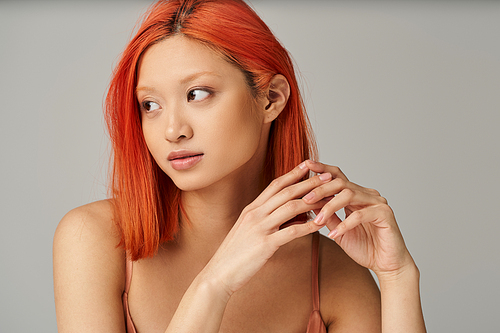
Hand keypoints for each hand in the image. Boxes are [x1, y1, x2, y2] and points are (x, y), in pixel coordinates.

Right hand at [203, 161, 329, 296]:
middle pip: (286, 192)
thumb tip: (290, 215)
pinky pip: (291, 232)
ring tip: (329, 198)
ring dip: (313, 201)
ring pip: (291, 207)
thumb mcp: (249, 230)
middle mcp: (255, 214)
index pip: (275, 185)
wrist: (219, 273)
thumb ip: (267, 220)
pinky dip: (308, 227)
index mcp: (251, 209)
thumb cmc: (236, 254)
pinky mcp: (265, 245)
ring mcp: (260, 228)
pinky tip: (321, 224)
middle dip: (308, 183)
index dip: (293, 174)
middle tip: (326, 176)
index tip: (308, 165)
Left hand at [302, 161, 414, 277]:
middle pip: (341, 182)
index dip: (322, 169)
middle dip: (321, 189)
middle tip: (306, 199)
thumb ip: (327, 215)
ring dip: (330, 206)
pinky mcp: (385, 214)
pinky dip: (345, 224)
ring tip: (318, 220)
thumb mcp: (338, 230)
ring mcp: (377, 203)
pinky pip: (360, 214)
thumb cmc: (365, 247)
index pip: (338, 176)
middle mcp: (367, 195)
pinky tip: (334, 234)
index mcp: (356, 195)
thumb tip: (308, 203)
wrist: (387, 264)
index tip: (306, 164)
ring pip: (349, 194)